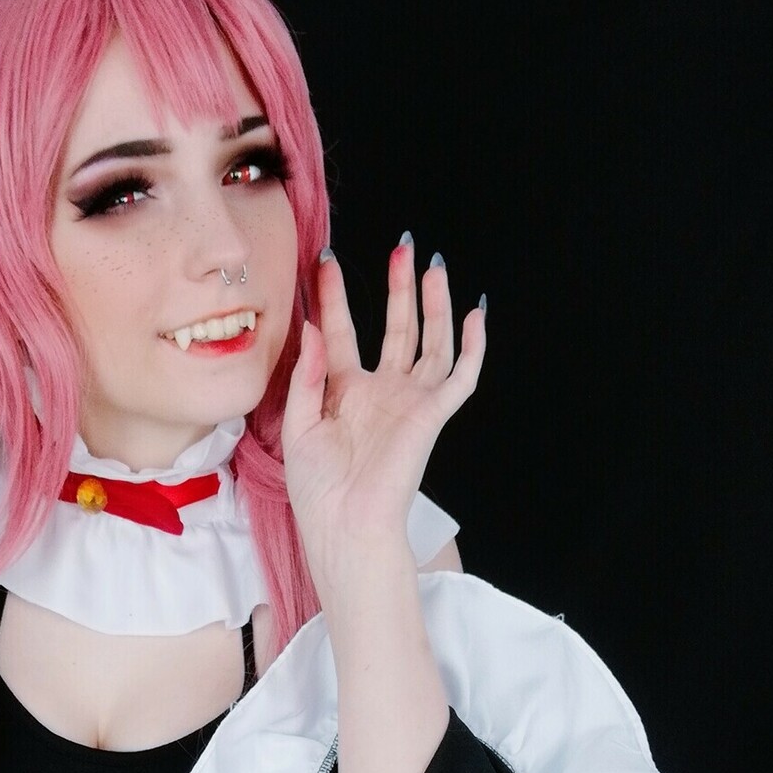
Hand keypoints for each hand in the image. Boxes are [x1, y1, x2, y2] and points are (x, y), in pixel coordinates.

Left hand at [281, 238, 484, 577]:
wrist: (344, 525)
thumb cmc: (317, 490)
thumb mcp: (297, 426)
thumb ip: (305, 377)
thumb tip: (312, 328)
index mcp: (344, 395)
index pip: (342, 333)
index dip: (335, 298)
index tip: (326, 261)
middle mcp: (381, 393)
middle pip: (397, 329)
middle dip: (399, 288)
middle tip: (401, 246)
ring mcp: (409, 402)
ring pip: (431, 342)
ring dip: (435, 304)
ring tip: (434, 265)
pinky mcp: (432, 415)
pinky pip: (461, 375)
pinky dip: (472, 345)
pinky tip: (476, 312)